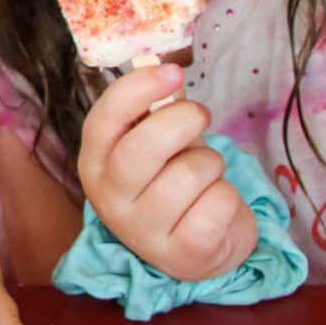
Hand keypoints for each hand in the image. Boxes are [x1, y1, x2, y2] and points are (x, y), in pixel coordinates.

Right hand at [76, 62, 257, 282]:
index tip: (173, 72)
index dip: (136, 90)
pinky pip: (218, 203)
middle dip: (183, 121)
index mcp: (96, 164)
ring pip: (190, 173)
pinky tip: (215, 206)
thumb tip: (164, 70)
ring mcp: (144, 231)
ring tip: (206, 174)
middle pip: (142, 149)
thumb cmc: (171, 181)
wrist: (196, 248)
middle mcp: (110, 200)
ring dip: (211, 163)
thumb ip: (156, 110)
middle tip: (200, 116)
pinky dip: (229, 197)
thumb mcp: (155, 144)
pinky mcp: (183, 254)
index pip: (102, 121)